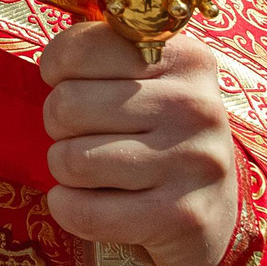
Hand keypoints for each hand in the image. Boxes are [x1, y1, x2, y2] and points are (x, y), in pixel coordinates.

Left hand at [40, 23, 240, 265]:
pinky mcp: (181, 216)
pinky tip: (87, 202)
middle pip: (66, 106)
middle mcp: (194, 106)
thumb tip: (53, 57)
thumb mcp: (151, 82)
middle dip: (58, 126)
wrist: (213, 212)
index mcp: (185, 59)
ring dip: (65, 168)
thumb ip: (106, 54)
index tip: (71, 85)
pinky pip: (84, 211)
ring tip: (92, 169)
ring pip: (71, 160)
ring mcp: (191, 162)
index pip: (79, 50)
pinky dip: (68, 208)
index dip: (56, 70)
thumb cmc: (161, 135)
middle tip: (84, 134)